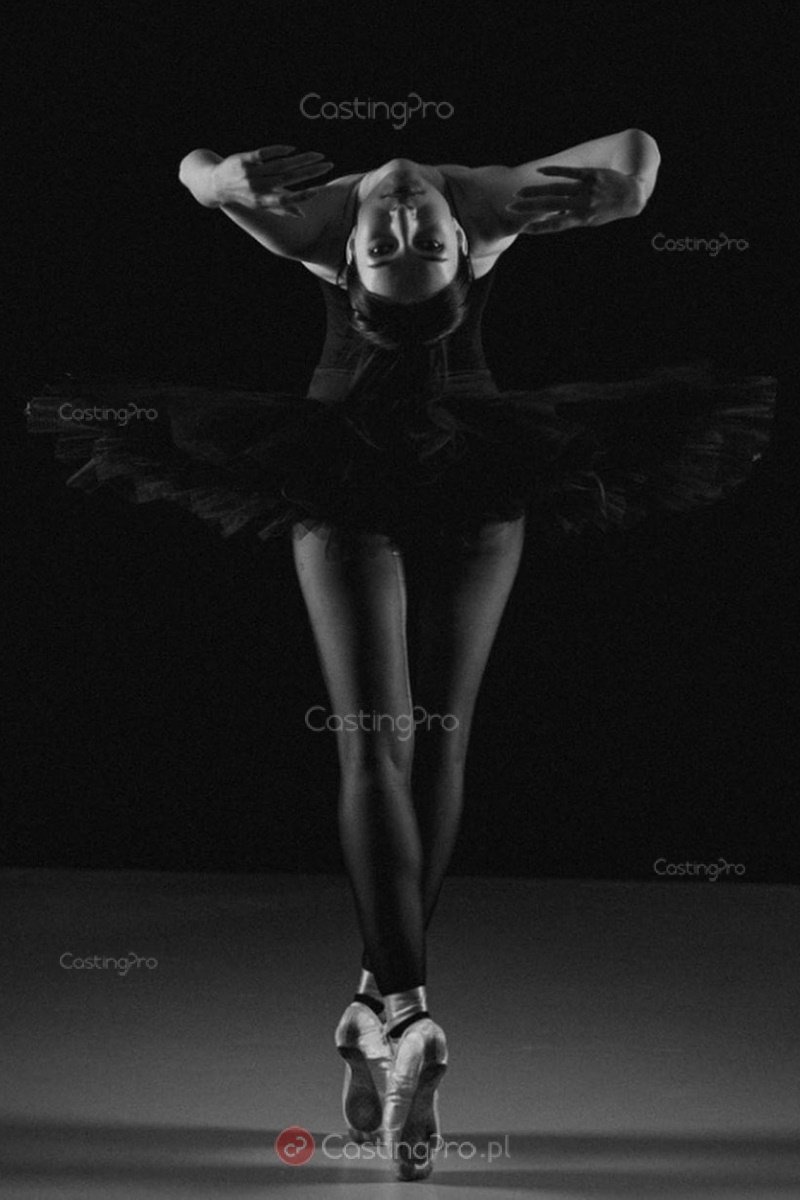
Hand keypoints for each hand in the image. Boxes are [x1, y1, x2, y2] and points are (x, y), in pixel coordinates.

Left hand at [210, 144, 333, 216]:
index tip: (319, 189)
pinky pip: (265, 154)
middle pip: (288, 179)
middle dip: (310, 171)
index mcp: (262, 202)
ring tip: (317, 155)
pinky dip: (280, 150)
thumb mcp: (259, 205)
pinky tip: (293, 149)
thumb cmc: (242, 195)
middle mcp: (257, 188)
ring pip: (281, 165)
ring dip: (301, 159)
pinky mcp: (244, 159)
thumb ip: (280, 208)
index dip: (303, 196)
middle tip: (327, 165)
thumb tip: (301, 214)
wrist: (215, 183)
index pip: (286, 199)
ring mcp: (250, 173)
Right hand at [505, 165, 644, 233]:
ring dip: (535, 192)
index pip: (555, 225)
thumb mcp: (592, 220)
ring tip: (519, 194)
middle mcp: (582, 205)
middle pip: (549, 206)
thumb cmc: (609, 210)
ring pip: (555, 190)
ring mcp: (586, 189)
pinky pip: (570, 173)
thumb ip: (572, 219)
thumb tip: (551, 217)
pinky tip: (540, 172)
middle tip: (510, 208)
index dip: (539, 228)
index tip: (523, 230)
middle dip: (528, 208)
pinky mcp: (591, 174)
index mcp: (582, 219)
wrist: (632, 194)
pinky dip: (554, 171)